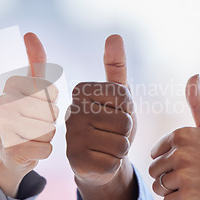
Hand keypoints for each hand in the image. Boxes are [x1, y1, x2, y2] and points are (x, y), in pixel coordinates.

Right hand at [0, 33, 58, 197]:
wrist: (10, 156)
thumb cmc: (25, 118)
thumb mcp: (30, 89)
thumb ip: (35, 63)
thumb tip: (30, 35)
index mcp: (10, 87)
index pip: (49, 88)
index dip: (50, 98)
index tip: (35, 96)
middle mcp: (5, 105)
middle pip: (51, 110)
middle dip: (50, 119)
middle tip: (35, 122)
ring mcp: (6, 128)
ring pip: (50, 130)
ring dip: (47, 136)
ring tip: (32, 136)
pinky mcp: (12, 149)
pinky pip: (47, 148)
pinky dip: (44, 151)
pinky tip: (31, 150)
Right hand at [65, 34, 137, 199]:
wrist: (100, 160)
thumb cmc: (111, 124)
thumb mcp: (118, 95)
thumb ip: (116, 66)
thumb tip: (114, 36)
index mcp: (80, 91)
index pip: (123, 96)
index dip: (127, 108)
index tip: (113, 113)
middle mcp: (71, 112)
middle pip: (123, 120)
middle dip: (125, 131)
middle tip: (111, 133)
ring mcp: (72, 137)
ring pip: (121, 142)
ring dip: (121, 148)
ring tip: (107, 146)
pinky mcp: (77, 160)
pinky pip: (114, 161)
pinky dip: (114, 163)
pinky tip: (102, 160)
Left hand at [150, 74, 199, 199]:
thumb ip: (198, 102)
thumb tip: (193, 75)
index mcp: (180, 134)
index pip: (155, 154)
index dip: (171, 162)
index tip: (192, 162)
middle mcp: (179, 153)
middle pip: (154, 171)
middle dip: (169, 177)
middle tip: (194, 176)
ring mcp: (184, 175)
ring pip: (159, 187)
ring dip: (174, 191)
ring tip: (195, 185)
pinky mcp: (188, 197)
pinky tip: (198, 197)